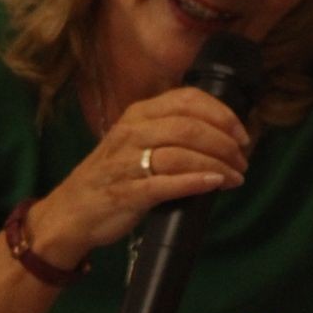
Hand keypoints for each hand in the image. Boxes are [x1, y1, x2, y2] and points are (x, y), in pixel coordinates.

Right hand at [26, 85, 250, 263]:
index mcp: (139, 114)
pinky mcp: (127, 192)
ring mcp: (127, 162)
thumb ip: (170, 132)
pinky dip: (196, 182)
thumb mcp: (136, 141)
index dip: (222, 114)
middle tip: (242, 160)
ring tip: (236, 177)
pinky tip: (215, 184)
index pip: (188, 99)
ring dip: (217, 164)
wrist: (70, 212)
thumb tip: (221, 134)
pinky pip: (167, 182)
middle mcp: (133, 132)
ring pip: (182, 153)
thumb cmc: (112, 176)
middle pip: (190, 127)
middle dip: (225, 143)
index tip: (242, 133)